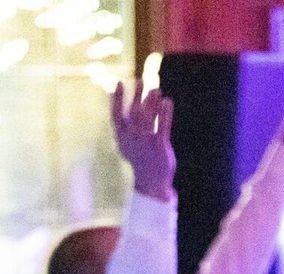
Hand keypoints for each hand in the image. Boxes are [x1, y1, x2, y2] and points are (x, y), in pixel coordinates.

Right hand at [112, 82, 174, 199]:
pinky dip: (164, 113)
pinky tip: (167, 102)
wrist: (150, 183)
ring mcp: (145, 142)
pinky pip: (162, 126)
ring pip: (148, 118)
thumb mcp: (128, 144)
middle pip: (134, 113)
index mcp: (122, 138)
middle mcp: (132, 139)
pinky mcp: (159, 146)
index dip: (116, 98)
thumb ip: (128, 126)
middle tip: (141, 80)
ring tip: (155, 89)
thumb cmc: (140, 161)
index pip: (116, 115)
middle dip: (136, 95)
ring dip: (151, 101)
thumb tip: (133, 105)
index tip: (118, 83)